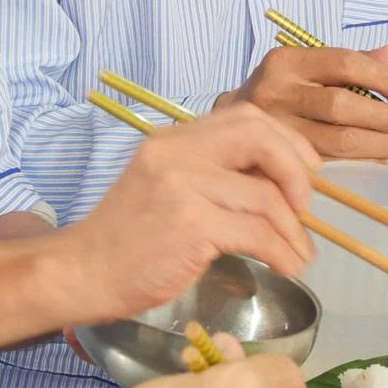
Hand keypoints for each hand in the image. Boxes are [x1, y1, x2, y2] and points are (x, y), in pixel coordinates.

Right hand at [61, 102, 319, 319]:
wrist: (81, 272)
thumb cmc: (126, 240)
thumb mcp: (165, 188)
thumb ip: (209, 175)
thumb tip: (278, 186)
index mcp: (174, 139)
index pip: (246, 116)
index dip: (287, 141)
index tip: (304, 174)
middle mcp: (177, 152)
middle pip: (262, 137)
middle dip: (298, 172)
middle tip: (306, 209)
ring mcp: (183, 186)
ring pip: (267, 195)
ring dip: (294, 230)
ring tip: (299, 254)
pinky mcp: (190, 225)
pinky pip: (258, 233)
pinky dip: (282, 252)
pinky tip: (286, 266)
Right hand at [226, 43, 387, 160]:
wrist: (228, 124)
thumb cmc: (282, 93)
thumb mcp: (310, 68)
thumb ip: (355, 61)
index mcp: (285, 62)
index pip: (344, 63)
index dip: (384, 78)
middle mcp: (274, 93)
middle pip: (339, 106)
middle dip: (382, 119)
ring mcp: (272, 131)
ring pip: (334, 142)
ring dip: (378, 147)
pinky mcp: (275, 162)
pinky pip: (328, 166)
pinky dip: (361, 164)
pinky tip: (381, 162)